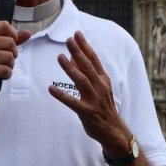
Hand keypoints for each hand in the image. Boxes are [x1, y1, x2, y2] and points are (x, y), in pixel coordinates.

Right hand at [0, 21, 31, 101]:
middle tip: (4, 61)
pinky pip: (6, 70)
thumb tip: (28, 33)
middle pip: (11, 43)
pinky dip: (6, 75)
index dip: (13, 35)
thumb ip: (9, 39)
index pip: (4, 25)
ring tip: (0, 69)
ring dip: (9, 66)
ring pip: (9, 57)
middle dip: (12, 54)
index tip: (9, 45)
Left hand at [49, 31, 128, 155]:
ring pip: (81, 81)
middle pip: (87, 66)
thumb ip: (87, 74)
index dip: (85, 46)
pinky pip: (72, 102)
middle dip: (78, 52)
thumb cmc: (104, 107)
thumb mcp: (99, 88)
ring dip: (70, 69)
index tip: (77, 34)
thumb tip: (72, 58)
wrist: (114, 130)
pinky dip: (61, 95)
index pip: (94, 59)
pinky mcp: (87, 112)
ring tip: (60, 57)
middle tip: (68, 40)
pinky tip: (51, 88)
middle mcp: (100, 87)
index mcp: (103, 80)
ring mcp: (94, 99)